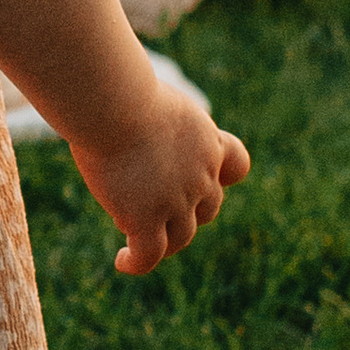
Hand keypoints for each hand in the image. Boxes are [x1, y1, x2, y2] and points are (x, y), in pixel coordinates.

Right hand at [69, 91, 250, 277]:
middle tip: (150, 206)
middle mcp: (201, 175)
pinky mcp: (146, 220)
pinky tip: (123, 261)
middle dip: (184, 212)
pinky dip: (137, 262)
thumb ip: (151, 116)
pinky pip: (148, 255)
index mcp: (206, 141)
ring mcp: (176, 201)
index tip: (199, 176)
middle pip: (207, 209)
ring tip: (135, 243)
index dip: (221, 176)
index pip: (236, 165)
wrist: (114, 102)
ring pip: (180, 238)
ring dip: (162, 243)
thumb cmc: (119, 87)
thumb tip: (124, 114)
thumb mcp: (150, 95)